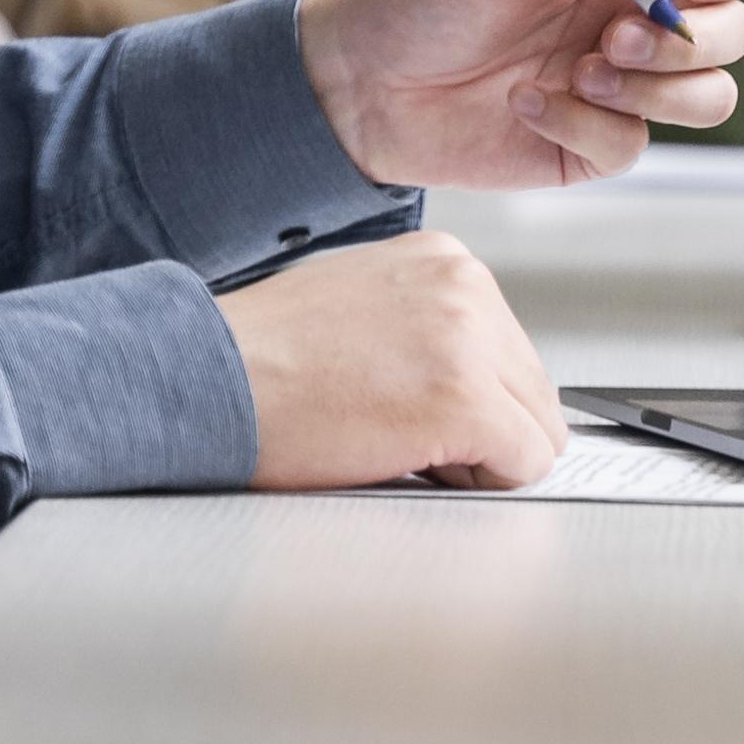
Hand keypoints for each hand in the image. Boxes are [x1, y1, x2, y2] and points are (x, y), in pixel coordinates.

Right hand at [214, 230, 567, 489]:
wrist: (205, 378)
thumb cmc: (260, 358)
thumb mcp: (362, 307)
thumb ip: (428, 327)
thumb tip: (476, 378)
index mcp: (444, 260)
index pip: (513, 349)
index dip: (472, 399)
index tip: (418, 408)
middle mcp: (467, 286)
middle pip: (534, 390)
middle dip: (484, 429)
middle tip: (402, 435)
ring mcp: (471, 341)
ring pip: (538, 431)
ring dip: (480, 456)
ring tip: (398, 442)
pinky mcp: (466, 400)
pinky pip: (527, 465)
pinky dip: (481, 483)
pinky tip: (411, 461)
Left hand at [298, 0, 743, 186]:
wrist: (360, 80)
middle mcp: (634, 18)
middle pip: (734, 32)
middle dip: (691, 40)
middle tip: (614, 39)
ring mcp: (619, 86)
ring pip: (707, 97)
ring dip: (655, 88)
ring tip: (579, 73)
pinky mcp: (590, 143)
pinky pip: (633, 145)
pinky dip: (584, 125)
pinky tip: (526, 105)